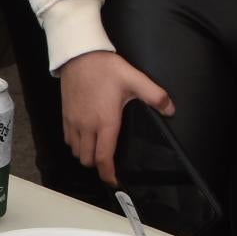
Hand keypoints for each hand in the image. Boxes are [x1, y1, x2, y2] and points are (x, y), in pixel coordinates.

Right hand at [59, 50, 172, 184]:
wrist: (79, 54)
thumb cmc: (105, 68)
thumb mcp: (134, 79)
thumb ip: (155, 95)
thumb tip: (171, 109)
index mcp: (105, 122)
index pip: (103, 158)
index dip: (108, 174)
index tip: (114, 181)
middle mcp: (87, 126)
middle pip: (87, 159)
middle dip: (98, 165)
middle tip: (108, 162)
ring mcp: (73, 121)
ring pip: (76, 151)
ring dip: (86, 155)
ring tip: (97, 150)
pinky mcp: (65, 115)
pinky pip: (67, 139)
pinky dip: (75, 144)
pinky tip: (84, 137)